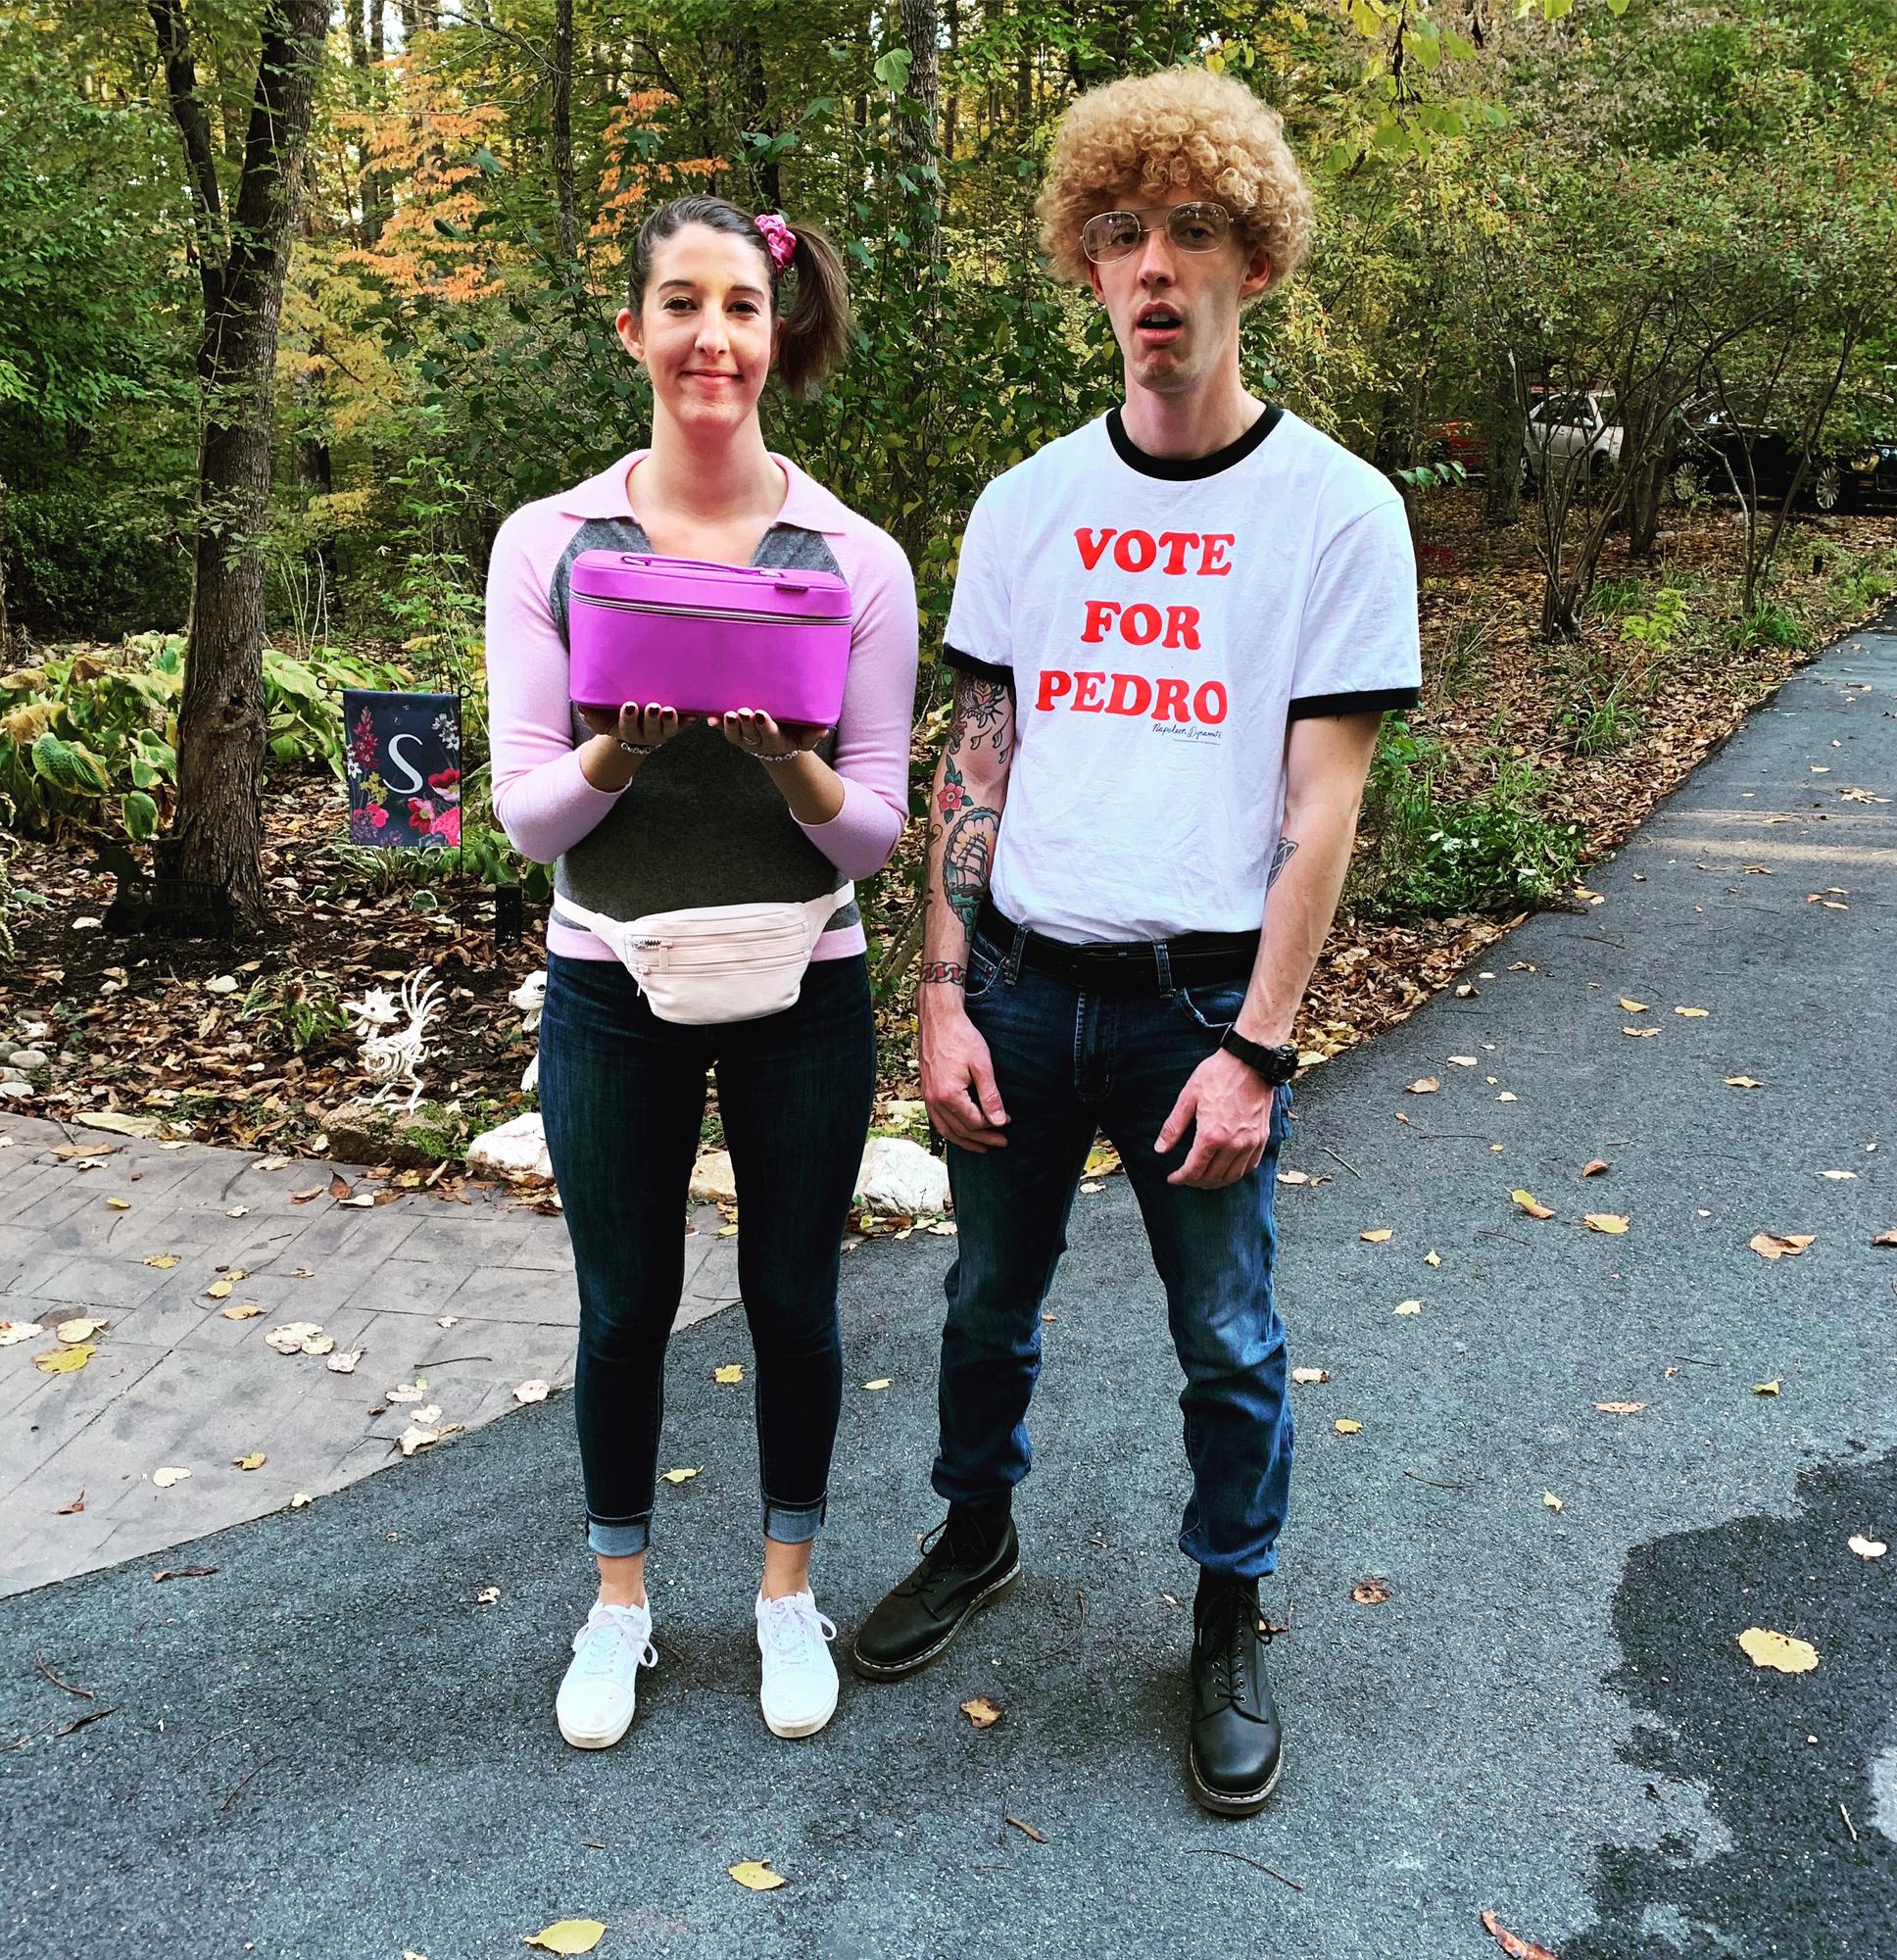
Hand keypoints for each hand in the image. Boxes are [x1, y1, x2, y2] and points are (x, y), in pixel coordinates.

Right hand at [578, 701, 691, 749]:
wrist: (635, 716)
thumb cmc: (614, 713)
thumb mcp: (601, 715)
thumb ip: (590, 711)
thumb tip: (580, 706)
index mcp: (628, 731)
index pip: (627, 727)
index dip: (628, 718)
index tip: (629, 705)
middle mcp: (648, 733)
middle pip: (651, 730)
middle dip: (651, 719)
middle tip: (652, 706)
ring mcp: (664, 729)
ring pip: (669, 728)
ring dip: (671, 720)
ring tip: (669, 708)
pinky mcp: (678, 723)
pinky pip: (686, 724)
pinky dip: (690, 720)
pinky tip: (695, 714)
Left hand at [709, 706, 829, 756]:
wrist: (780, 740)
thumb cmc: (795, 732)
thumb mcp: (806, 735)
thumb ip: (814, 733)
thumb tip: (823, 730)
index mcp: (776, 741)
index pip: (770, 735)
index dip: (765, 726)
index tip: (761, 714)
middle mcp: (757, 741)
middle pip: (750, 734)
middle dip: (746, 723)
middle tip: (743, 711)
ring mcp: (744, 737)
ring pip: (734, 735)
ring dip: (729, 725)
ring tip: (728, 714)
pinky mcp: (733, 731)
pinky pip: (723, 729)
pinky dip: (716, 724)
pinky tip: (710, 718)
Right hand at [920, 994, 1008, 1151]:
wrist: (938, 1019)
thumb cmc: (961, 1037)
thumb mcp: (982, 1066)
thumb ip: (991, 1096)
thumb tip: (999, 1121)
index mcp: (949, 1095)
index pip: (974, 1122)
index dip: (993, 1125)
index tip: (1008, 1121)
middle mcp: (934, 1100)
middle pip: (960, 1130)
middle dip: (982, 1139)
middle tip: (1001, 1142)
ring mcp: (927, 1096)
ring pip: (946, 1129)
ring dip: (964, 1141)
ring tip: (981, 1146)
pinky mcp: (926, 1091)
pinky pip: (936, 1120)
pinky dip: (949, 1130)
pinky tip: (959, 1131)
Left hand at [1155, 1049, 1274, 1187]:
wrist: (1249, 1062)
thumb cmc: (1217, 1075)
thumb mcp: (1188, 1097)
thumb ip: (1173, 1127)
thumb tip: (1160, 1149)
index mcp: (1211, 1135)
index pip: (1194, 1170)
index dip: (1181, 1178)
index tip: (1173, 1178)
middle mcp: (1233, 1144)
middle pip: (1212, 1177)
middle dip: (1196, 1182)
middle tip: (1186, 1178)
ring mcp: (1250, 1143)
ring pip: (1232, 1176)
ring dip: (1216, 1182)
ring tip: (1204, 1179)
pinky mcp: (1262, 1138)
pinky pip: (1250, 1166)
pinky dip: (1236, 1174)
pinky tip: (1227, 1171)